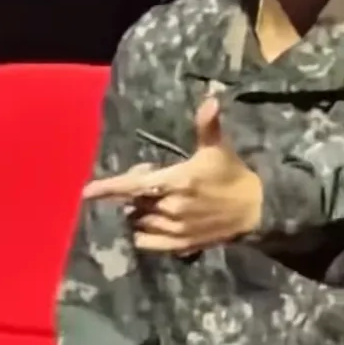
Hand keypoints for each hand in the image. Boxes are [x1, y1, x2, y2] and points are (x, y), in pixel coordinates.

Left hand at [84, 97, 262, 253]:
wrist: (256, 209)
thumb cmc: (233, 175)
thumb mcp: (218, 149)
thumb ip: (208, 125)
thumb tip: (211, 98)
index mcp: (177, 181)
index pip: (134, 186)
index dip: (109, 189)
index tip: (87, 192)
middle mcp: (171, 208)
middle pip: (134, 203)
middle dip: (133, 191)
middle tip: (148, 180)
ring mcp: (175, 229)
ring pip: (138, 222)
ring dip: (137, 212)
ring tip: (152, 200)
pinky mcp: (181, 245)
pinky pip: (148, 243)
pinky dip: (141, 234)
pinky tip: (149, 224)